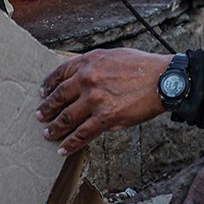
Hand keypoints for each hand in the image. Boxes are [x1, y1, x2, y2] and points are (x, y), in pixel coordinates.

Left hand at [36, 48, 167, 154]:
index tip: (42, 92)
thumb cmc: (144, 66)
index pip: (60, 73)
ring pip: (66, 117)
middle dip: (46, 108)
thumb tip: (85, 76)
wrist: (163, 79)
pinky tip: (63, 148)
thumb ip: (96, 65)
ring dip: (54, 128)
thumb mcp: (114, 56)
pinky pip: (82, 133)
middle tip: (39, 116)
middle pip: (58, 97)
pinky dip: (70, 143)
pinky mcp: (105, 117)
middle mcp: (87, 79)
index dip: (48, 84)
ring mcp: (94, 100)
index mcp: (89, 62)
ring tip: (48, 134)